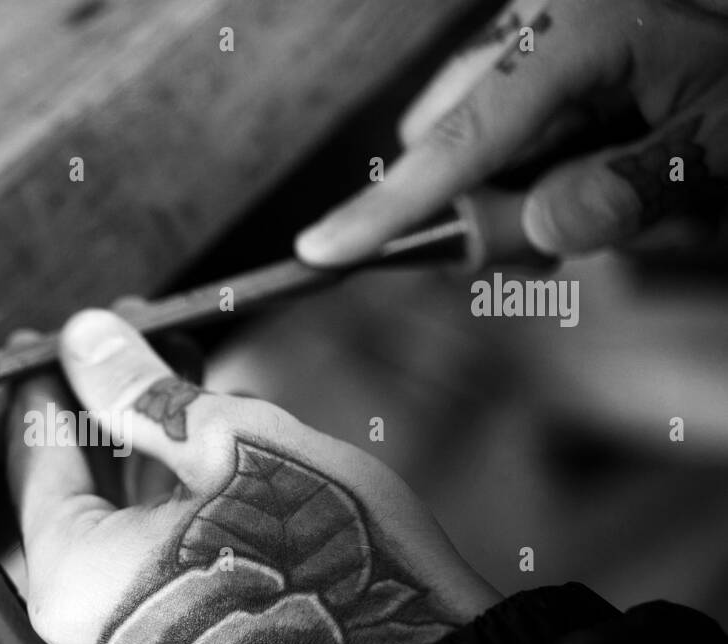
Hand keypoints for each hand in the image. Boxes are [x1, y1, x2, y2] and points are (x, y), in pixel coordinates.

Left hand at [7, 310, 500, 643]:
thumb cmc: (331, 563)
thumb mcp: (228, 445)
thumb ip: (138, 393)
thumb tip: (84, 338)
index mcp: (72, 588)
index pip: (36, 468)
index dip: (50, 391)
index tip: (59, 348)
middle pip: (76, 507)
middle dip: (107, 422)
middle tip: (133, 355)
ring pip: (116, 548)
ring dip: (142, 469)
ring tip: (184, 392)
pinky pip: (146, 592)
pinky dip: (164, 529)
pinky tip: (205, 468)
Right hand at [295, 0, 727, 264]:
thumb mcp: (716, 142)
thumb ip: (630, 192)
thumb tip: (538, 233)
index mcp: (580, 27)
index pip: (461, 137)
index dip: (390, 206)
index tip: (319, 250)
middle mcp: (542, 19)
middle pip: (446, 135)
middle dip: (480, 208)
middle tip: (554, 256)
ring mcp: (536, 30)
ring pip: (469, 140)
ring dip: (515, 195)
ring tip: (614, 204)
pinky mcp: (541, 46)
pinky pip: (498, 126)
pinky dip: (533, 169)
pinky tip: (600, 170)